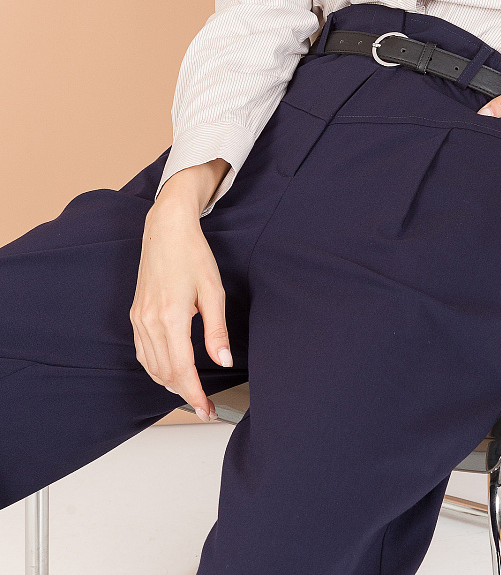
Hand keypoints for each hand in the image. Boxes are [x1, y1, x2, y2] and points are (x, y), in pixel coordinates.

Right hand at [130, 163, 232, 421]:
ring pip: (151, 366)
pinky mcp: (135, 314)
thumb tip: (223, 360)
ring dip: (170, 383)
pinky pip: (143, 352)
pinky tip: (170, 370)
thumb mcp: (214, 291)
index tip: (207, 411)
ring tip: (191, 392)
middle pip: (165, 373)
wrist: (166, 230)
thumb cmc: (193, 255)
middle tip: (205, 407)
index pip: (181, 370)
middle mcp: (150, 321)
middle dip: (185, 394)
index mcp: (171, 317)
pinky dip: (156, 368)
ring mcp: (139, 319)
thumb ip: (217, 330)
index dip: (195, 395)